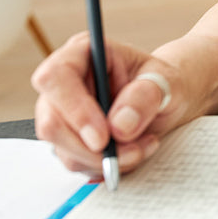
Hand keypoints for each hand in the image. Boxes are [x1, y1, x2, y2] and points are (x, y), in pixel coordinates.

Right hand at [31, 32, 184, 175]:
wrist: (165, 98)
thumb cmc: (162, 81)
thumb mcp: (166, 80)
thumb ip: (145, 96)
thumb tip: (119, 125)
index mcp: (83, 53)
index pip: (55, 77)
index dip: (74, 109)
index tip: (102, 137)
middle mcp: (65, 83)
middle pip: (51, 122)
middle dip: (91, 147)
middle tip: (130, 152)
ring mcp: (63, 114)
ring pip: (63, 149)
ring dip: (105, 158)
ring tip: (142, 146)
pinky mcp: (68, 140)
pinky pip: (77, 162)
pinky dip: (106, 165)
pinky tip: (133, 151)